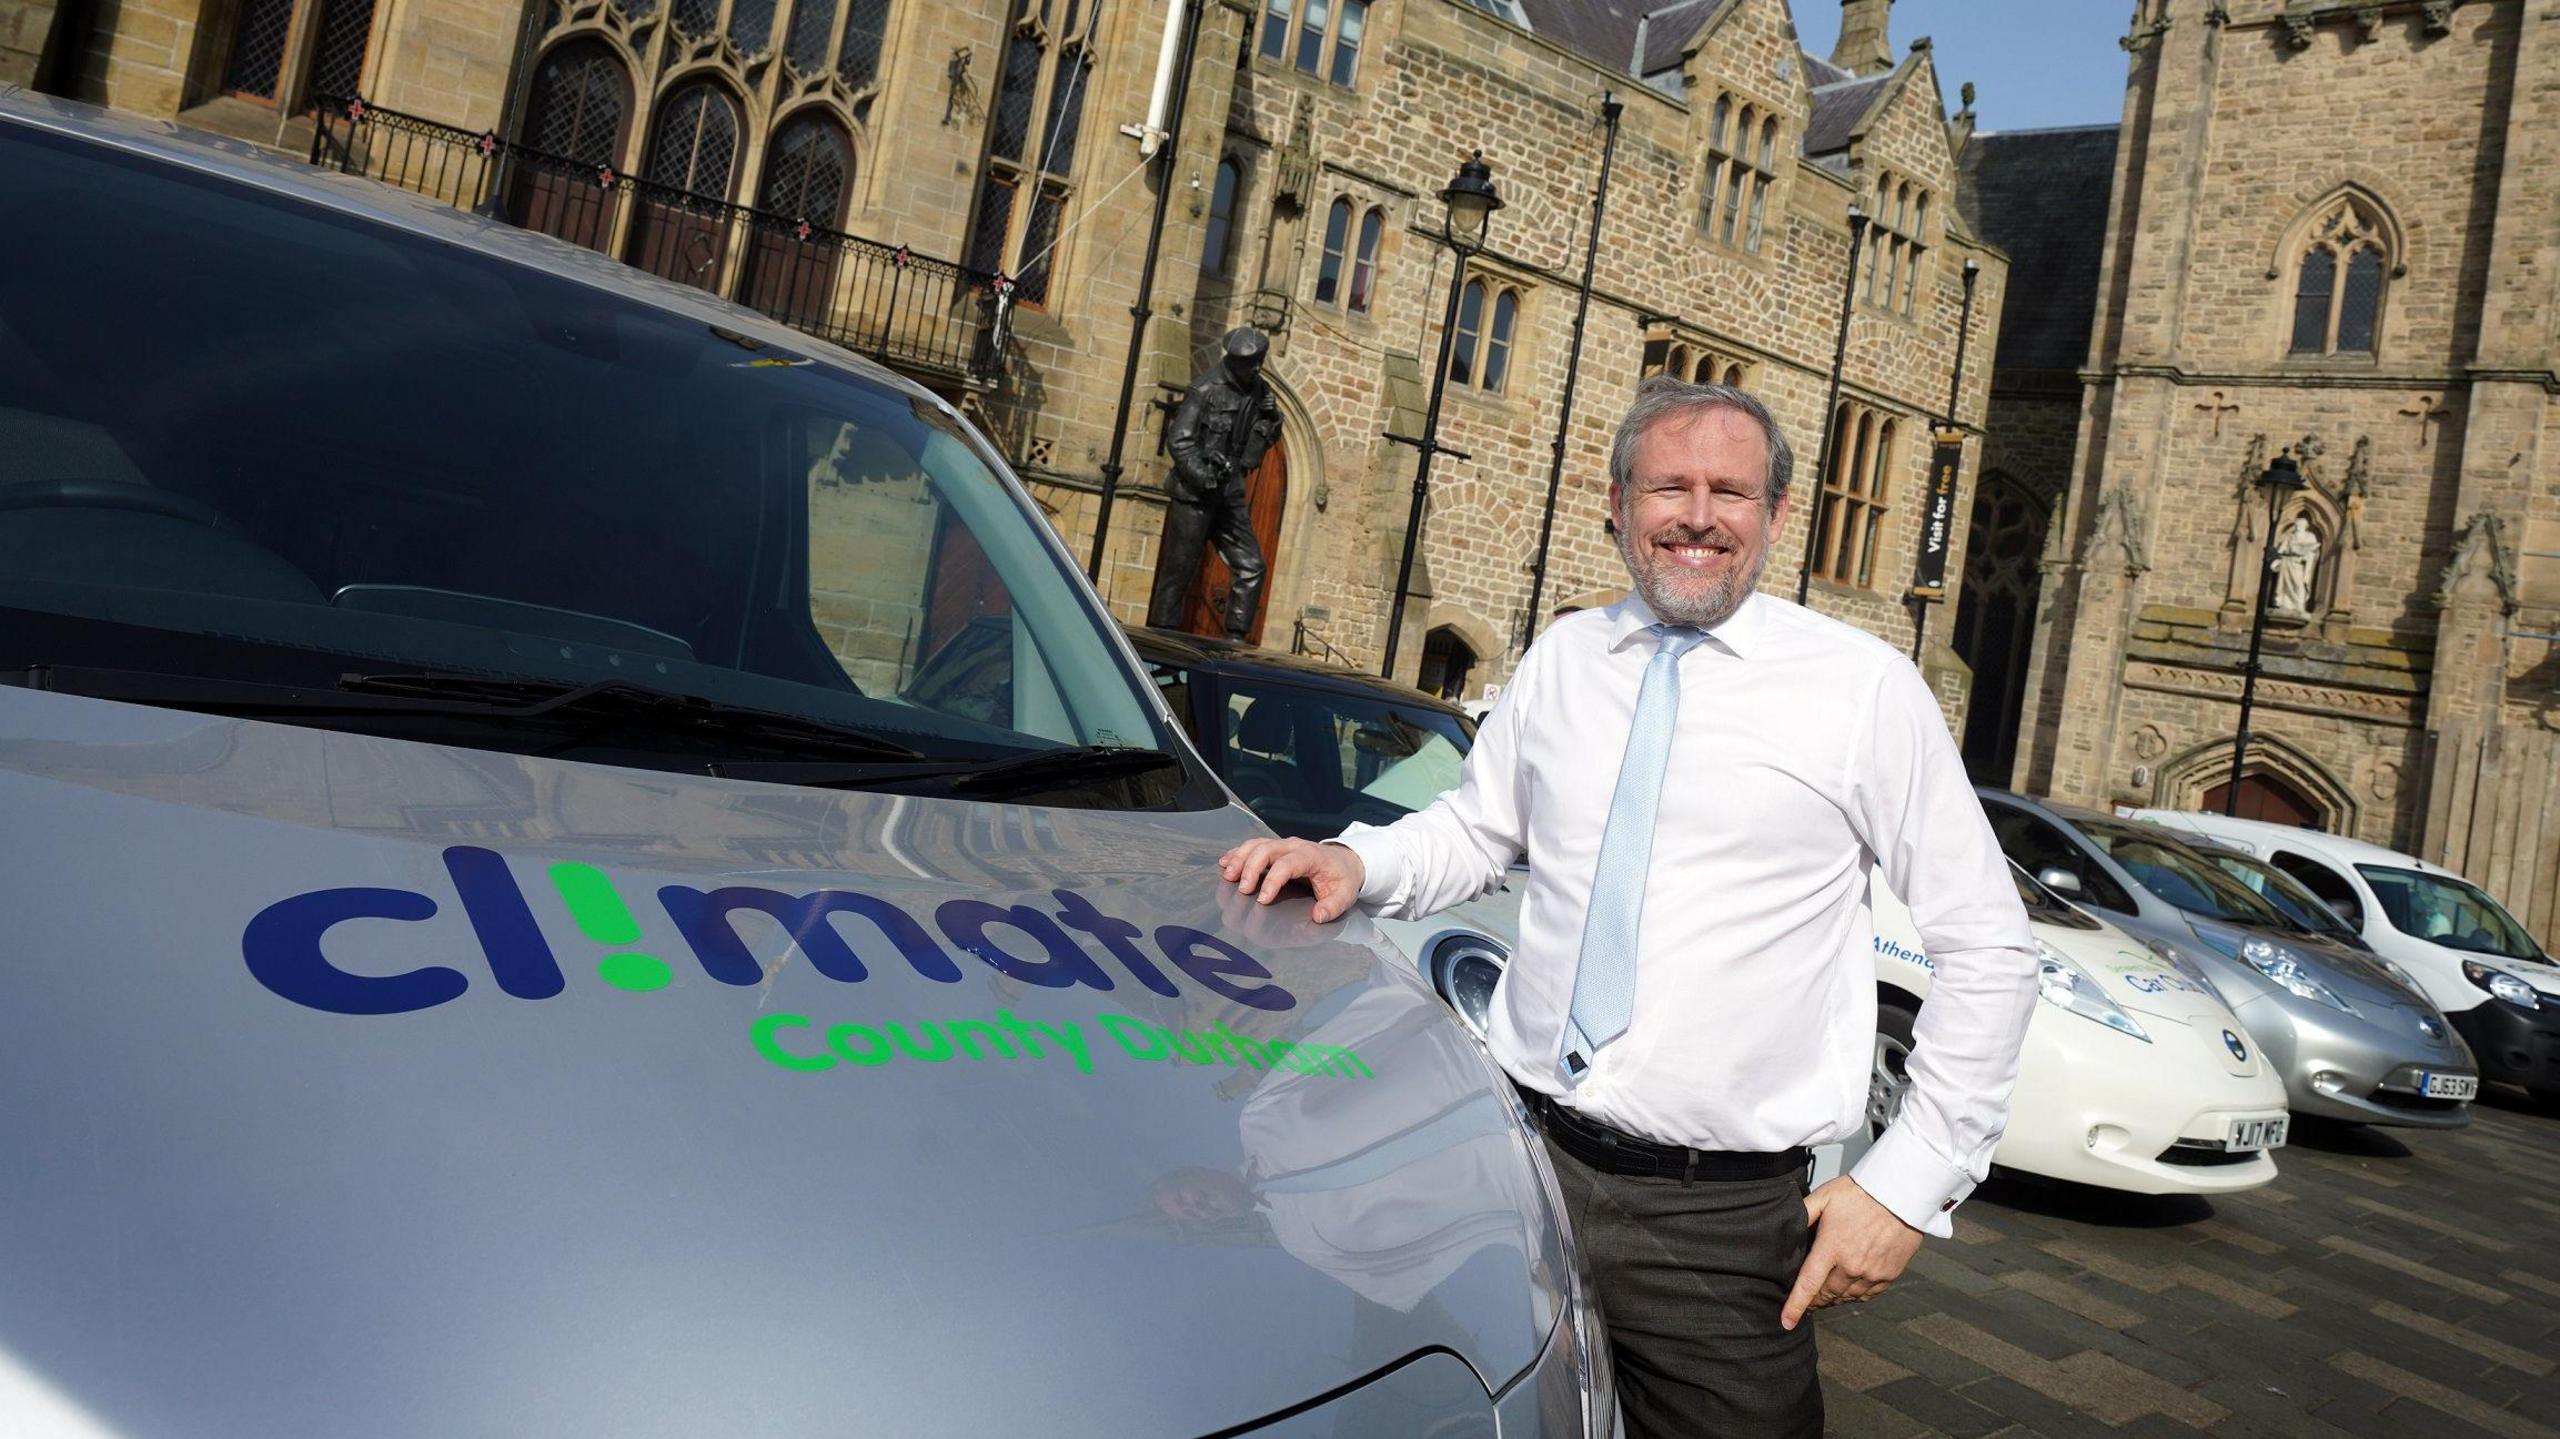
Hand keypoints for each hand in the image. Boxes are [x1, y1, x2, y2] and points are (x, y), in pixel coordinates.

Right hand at [1217, 837, 1364, 922]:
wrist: (1344, 860)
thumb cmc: (1341, 879)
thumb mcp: (1345, 895)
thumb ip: (1333, 906)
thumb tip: (1317, 916)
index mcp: (1311, 856)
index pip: (1288, 864)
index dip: (1273, 880)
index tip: (1262, 900)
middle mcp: (1294, 846)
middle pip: (1267, 849)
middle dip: (1250, 867)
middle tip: (1242, 889)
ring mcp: (1282, 845)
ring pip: (1256, 844)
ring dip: (1239, 857)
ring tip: (1227, 874)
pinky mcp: (1274, 848)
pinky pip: (1253, 845)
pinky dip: (1237, 853)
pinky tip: (1225, 863)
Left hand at [1780, 1176, 1923, 1329]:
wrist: (1901, 1193)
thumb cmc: (1860, 1192)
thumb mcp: (1825, 1196)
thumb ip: (1804, 1213)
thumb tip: (1785, 1226)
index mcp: (1832, 1247)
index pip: (1808, 1285)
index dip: (1795, 1306)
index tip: (1786, 1322)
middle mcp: (1852, 1265)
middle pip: (1827, 1294)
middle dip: (1814, 1301)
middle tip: (1807, 1301)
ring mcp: (1872, 1272)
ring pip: (1846, 1297)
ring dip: (1833, 1299)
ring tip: (1825, 1297)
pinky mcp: (1889, 1274)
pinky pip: (1867, 1295)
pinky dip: (1854, 1296)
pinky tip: (1848, 1291)